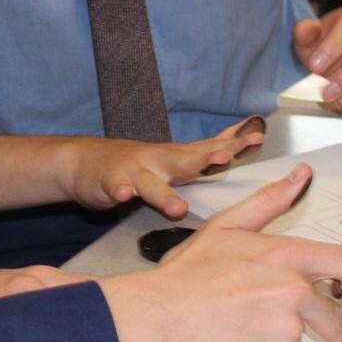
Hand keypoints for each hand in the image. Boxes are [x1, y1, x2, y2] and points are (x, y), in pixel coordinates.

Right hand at [62, 117, 266, 218]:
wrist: (84, 160)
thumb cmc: (137, 164)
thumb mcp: (174, 156)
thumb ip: (206, 150)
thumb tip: (243, 135)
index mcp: (177, 158)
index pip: (209, 149)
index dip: (233, 146)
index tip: (257, 139)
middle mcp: (159, 161)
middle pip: (185, 160)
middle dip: (205, 159)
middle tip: (223, 159)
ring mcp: (134, 171)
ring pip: (151, 183)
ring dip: (164, 194)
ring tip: (177, 207)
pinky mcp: (109, 182)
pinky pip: (115, 188)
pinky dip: (119, 192)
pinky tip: (123, 196)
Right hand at [101, 165, 341, 341]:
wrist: (157, 314)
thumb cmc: (187, 273)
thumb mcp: (228, 226)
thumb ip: (271, 201)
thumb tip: (302, 176)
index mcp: (286, 257)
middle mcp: (292, 293)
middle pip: (332, 318)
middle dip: (331, 333)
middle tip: (317, 339)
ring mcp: (283, 333)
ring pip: (293, 341)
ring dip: (271, 341)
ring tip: (233, 328)